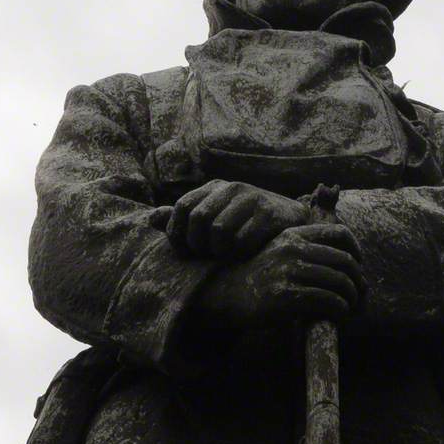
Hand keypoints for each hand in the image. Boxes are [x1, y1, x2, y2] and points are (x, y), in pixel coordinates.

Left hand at [163, 180, 310, 260]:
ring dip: (219, 251)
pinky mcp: (269, 213)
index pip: (182, 207)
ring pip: (220, 231)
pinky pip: (243, 240)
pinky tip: (244, 255)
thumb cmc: (247, 221)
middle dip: (198, 244)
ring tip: (226, 255)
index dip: (177, 233)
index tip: (185, 252)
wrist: (293, 219)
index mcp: (214, 187)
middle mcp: (231, 188)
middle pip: (199, 219)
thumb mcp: (215, 214)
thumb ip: (184, 218)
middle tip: (207, 256)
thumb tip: (150, 219)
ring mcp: (252, 198)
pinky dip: (239, 253)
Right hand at [195, 223, 364, 327]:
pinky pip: (328, 300)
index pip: (340, 234)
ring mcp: (289, 270)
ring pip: (340, 281)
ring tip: (348, 308)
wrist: (227, 293)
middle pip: (345, 261)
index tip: (358, 268)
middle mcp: (293, 249)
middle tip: (358, 297)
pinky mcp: (286, 295)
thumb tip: (354, 270)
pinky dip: (339, 309)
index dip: (357, 251)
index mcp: (294, 234)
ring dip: (350, 299)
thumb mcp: (282, 253)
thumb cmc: (261, 277)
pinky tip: (337, 315)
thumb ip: (310, 253)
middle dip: (357, 282)